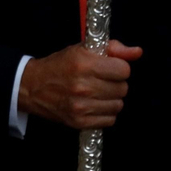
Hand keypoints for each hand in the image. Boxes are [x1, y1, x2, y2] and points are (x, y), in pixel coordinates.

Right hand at [18, 40, 141, 129]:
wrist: (33, 86)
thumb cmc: (60, 65)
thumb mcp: (83, 49)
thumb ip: (113, 48)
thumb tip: (137, 52)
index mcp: (84, 63)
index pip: (123, 70)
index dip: (119, 67)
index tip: (110, 67)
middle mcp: (83, 86)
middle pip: (123, 88)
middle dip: (116, 83)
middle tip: (103, 80)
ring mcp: (81, 106)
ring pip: (118, 105)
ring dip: (112, 99)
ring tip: (98, 92)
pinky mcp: (79, 122)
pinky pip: (110, 120)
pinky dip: (106, 113)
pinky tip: (95, 104)